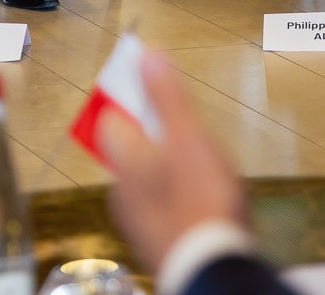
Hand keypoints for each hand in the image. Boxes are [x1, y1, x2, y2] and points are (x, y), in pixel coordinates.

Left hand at [102, 48, 247, 275]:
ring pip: (147, 181)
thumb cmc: (202, 200)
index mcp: (124, 163)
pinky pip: (161, 207)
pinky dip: (176, 197)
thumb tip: (146, 56)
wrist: (213, 267)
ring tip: (202, 166)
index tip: (156, 95)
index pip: (112, 120)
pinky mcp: (156, 242)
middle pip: (131, 151)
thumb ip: (166, 98)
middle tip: (189, 132)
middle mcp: (122, 193)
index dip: (131, 103)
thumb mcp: (188, 138)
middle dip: (155, 137)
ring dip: (168, 169)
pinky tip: (201, 200)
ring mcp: (137, 221)